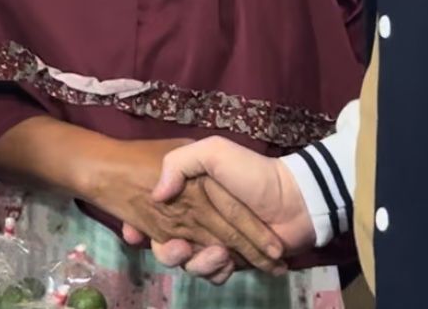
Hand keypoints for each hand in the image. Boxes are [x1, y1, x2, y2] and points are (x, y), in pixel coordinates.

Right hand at [84, 139, 285, 279]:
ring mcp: (212, 242)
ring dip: (199, 262)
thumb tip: (156, 195)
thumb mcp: (213, 152)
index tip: (134, 234)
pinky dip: (218, 271)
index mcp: (187, 194)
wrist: (293, 201)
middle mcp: (195, 220)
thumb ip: (179, 163)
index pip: (153, 213)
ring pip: (189, 263)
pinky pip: (213, 275)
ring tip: (220, 254)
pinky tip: (229, 261)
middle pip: (166, 245)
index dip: (139, 225)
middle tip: (179, 248)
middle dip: (167, 252)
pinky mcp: (231, 262)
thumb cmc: (250, 173)